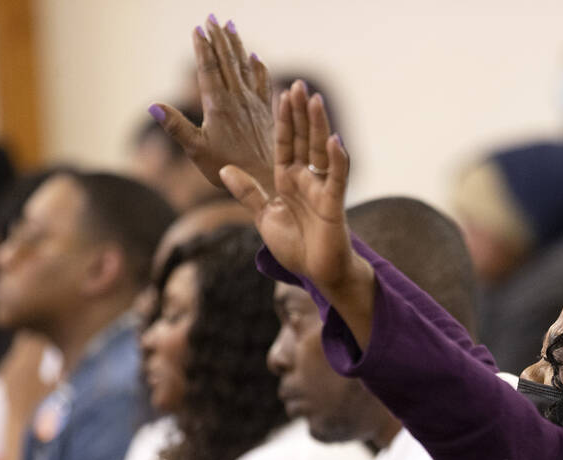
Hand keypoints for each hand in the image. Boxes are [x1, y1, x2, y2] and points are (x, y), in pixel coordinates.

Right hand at [149, 15, 273, 193]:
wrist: (265, 182)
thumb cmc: (227, 168)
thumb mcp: (197, 150)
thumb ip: (176, 126)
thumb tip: (153, 105)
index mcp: (218, 105)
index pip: (208, 69)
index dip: (202, 48)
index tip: (197, 28)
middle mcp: (238, 99)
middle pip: (227, 62)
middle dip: (219, 38)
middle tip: (212, 17)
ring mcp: (255, 105)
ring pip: (246, 68)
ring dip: (237, 46)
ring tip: (231, 27)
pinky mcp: (267, 113)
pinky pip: (263, 84)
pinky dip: (259, 69)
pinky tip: (257, 58)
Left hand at [221, 81, 370, 304]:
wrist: (317, 273)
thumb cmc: (296, 247)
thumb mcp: (263, 217)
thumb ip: (247, 193)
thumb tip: (225, 169)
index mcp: (287, 179)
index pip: (284, 143)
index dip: (283, 120)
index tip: (281, 93)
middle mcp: (306, 179)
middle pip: (303, 139)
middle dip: (301, 113)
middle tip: (299, 84)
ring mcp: (321, 189)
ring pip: (320, 151)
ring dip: (318, 126)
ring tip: (315, 100)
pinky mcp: (334, 203)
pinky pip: (336, 178)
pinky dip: (337, 159)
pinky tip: (334, 140)